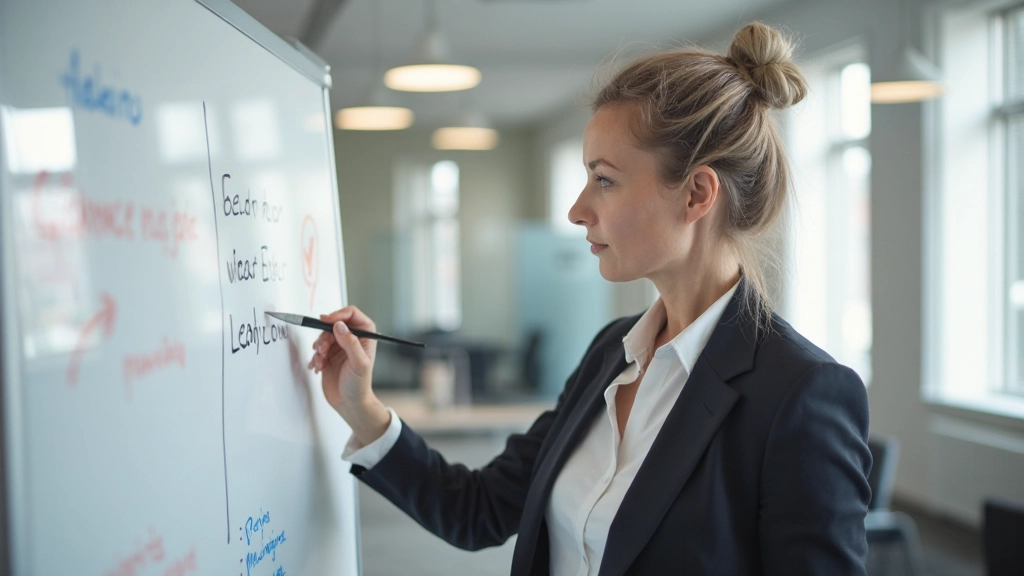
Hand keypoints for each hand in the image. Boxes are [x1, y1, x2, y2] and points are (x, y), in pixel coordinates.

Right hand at [309, 305, 389, 445]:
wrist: (348, 403)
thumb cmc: (359, 385)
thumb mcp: (358, 363)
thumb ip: (350, 343)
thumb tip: (340, 325)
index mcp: (364, 335)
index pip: (351, 314)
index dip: (338, 314)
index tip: (326, 321)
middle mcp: (352, 338)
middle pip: (333, 324)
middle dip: (325, 336)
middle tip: (322, 349)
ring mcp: (339, 346)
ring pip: (323, 336)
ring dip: (319, 347)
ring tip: (321, 361)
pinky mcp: (328, 355)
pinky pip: (317, 348)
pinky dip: (315, 357)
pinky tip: (318, 367)